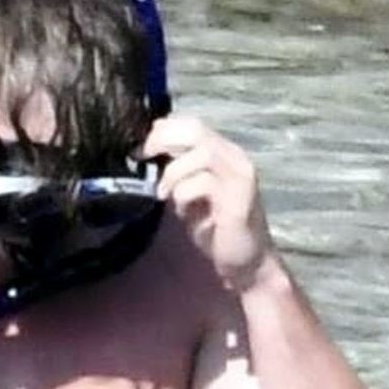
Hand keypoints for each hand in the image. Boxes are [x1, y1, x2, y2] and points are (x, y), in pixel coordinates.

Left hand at [144, 115, 278, 291]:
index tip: (142, 147)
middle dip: (164, 140)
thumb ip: (177, 174)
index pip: (192, 125)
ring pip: (202, 153)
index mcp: (223, 154)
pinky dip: (184, 193)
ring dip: (174, 172)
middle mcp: (235, 159)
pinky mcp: (238, 200)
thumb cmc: (215, 229)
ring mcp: (240, 177)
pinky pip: (205, 183)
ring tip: (162, 194)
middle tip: (145, 158)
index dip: (163, 130)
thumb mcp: (190, 195)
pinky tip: (181, 211)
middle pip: (197, 130)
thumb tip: (147, 156)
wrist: (246, 262)